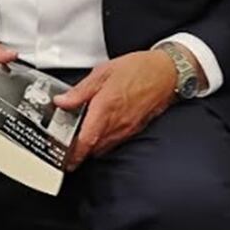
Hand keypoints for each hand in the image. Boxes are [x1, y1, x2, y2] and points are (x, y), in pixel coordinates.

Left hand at [53, 49, 179, 169]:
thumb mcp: (102, 73)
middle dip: (79, 152)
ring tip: (78, 143)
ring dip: (91, 148)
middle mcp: (117, 123)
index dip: (74, 153)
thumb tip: (62, 101)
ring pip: (104, 147)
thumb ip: (80, 91)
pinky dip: (103, 142)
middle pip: (93, 148)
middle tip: (65, 150)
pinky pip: (115, 141)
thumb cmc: (137, 69)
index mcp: (105, 108)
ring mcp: (127, 128)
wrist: (166, 73)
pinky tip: (97, 134)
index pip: (86, 140)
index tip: (64, 159)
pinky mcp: (135, 129)